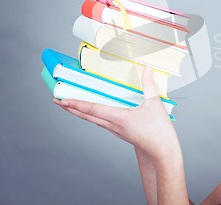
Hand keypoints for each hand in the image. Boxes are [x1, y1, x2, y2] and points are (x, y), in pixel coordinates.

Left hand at [53, 66, 178, 160]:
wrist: (163, 152)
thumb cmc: (159, 132)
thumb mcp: (155, 104)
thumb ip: (149, 84)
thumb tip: (146, 68)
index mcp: (119, 118)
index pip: (92, 109)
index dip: (76, 104)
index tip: (63, 100)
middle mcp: (114, 125)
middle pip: (87, 116)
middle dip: (71, 109)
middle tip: (57, 102)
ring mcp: (116, 130)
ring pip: (93, 120)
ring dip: (80, 113)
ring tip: (70, 106)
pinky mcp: (121, 132)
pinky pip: (101, 123)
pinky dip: (92, 116)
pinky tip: (93, 113)